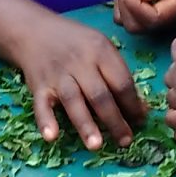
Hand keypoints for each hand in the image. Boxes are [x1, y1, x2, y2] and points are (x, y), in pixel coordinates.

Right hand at [13, 12, 147, 150]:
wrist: (34, 31)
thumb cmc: (76, 43)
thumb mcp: (101, 47)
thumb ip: (118, 75)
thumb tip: (140, 109)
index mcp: (100, 51)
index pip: (121, 81)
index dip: (133, 104)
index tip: (140, 122)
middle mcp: (79, 62)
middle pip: (100, 94)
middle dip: (114, 120)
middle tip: (125, 141)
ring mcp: (58, 75)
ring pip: (73, 100)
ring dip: (85, 124)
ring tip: (96, 145)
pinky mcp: (39, 86)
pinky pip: (41, 105)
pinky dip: (45, 120)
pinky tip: (51, 137)